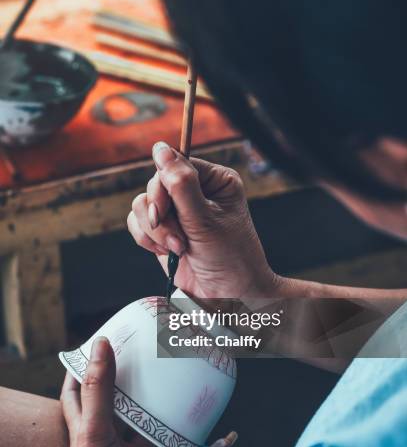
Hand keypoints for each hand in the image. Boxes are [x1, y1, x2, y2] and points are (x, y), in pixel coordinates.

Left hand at [61, 337, 235, 446]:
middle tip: (156, 360)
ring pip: (158, 432)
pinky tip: (223, 441)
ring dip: (176, 417)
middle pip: (124, 407)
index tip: (98, 345)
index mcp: (89, 430)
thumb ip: (100, 389)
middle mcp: (111, 443)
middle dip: (138, 386)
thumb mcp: (95, 431)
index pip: (79, 393)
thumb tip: (101, 344)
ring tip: (194, 392)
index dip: (83, 369)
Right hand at [128, 142, 274, 298]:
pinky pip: (137, 224)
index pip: (176, 164)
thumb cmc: (230, 259)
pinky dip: (146, 239)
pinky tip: (166, 253)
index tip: (163, 210)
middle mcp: (196, 192)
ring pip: (142, 204)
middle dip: (161, 215)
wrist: (229, 298)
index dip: (163, 185)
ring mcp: (178, 212)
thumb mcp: (205, 219)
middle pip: (155, 184)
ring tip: (178, 248)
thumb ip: (180, 184)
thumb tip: (160, 148)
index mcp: (215, 180)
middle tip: (177, 238)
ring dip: (155, 231)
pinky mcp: (163, 231)